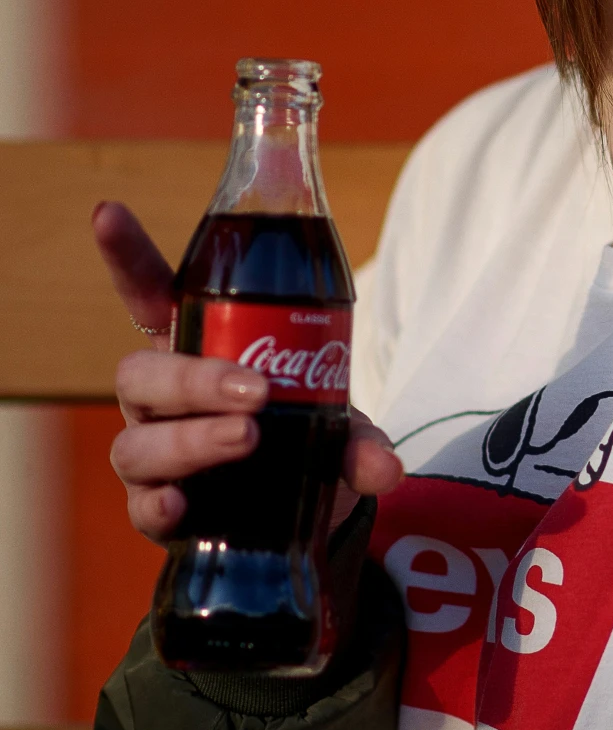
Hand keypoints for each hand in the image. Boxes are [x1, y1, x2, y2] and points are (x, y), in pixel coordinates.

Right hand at [93, 201, 403, 545]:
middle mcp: (158, 399)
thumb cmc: (296, 439)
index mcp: (194, 349)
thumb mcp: (334, 427)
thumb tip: (385, 466)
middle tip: (256, 392)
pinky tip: (183, 507)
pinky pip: (143, 507)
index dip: (127, 256)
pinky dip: (160, 507)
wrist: (293, 517)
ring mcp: (150, 454)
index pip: (148, 295)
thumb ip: (357, 438)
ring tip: (247, 438)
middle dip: (195, 379)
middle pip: (142, 375)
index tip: (108, 212)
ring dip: (192, 439)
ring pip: (138, 442)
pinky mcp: (156, 509)